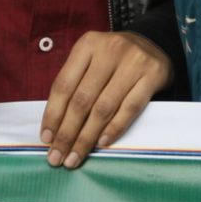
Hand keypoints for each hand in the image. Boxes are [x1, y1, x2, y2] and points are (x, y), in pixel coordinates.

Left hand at [40, 30, 170, 167]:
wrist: (154, 45)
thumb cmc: (114, 59)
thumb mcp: (91, 60)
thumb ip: (75, 85)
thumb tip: (55, 127)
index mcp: (87, 45)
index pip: (64, 85)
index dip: (53, 114)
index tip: (46, 139)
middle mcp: (109, 50)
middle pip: (82, 100)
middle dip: (67, 133)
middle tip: (58, 157)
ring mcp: (133, 62)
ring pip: (104, 108)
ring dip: (87, 137)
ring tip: (75, 157)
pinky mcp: (153, 75)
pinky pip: (130, 109)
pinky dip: (114, 129)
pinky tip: (101, 143)